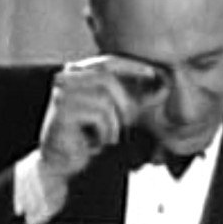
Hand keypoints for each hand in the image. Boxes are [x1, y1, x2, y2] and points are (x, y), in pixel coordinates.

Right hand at [37, 55, 163, 181]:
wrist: (60, 162)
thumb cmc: (88, 135)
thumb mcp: (113, 112)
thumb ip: (130, 97)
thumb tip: (161, 82)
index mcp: (76, 73)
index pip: (106, 61)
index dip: (131, 66)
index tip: (153, 73)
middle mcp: (65, 79)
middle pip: (106, 78)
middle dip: (124, 101)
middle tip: (129, 122)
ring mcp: (61, 95)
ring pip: (104, 99)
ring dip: (114, 123)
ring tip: (108, 137)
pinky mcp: (61, 114)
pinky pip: (97, 116)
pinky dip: (104, 132)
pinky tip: (95, 144)